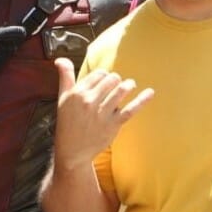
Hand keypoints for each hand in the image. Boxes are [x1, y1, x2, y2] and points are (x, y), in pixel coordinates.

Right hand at [52, 58, 153, 172]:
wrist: (72, 151)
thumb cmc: (67, 123)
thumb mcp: (62, 98)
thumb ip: (65, 77)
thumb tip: (60, 59)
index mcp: (77, 93)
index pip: (99, 74)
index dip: (104, 76)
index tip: (104, 82)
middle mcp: (89, 102)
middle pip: (112, 79)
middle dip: (116, 80)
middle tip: (117, 85)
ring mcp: (102, 114)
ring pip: (121, 90)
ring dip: (128, 85)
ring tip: (130, 85)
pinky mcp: (113, 125)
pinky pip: (130, 110)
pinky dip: (142, 100)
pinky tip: (151, 92)